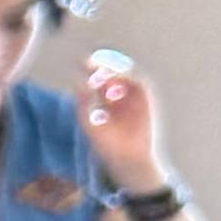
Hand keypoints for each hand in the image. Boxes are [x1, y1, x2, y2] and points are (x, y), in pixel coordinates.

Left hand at [82, 52, 167, 191]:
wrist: (128, 158)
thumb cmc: (107, 144)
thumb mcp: (89, 123)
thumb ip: (83, 104)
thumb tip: (76, 83)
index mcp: (101, 101)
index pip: (94, 80)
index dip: (89, 70)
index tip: (81, 64)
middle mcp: (116, 96)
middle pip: (108, 74)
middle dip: (99, 66)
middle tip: (89, 63)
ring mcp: (131, 98)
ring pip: (122, 77)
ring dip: (112, 72)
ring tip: (101, 76)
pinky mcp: (144, 100)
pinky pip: (138, 84)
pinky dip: (128, 80)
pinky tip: (116, 83)